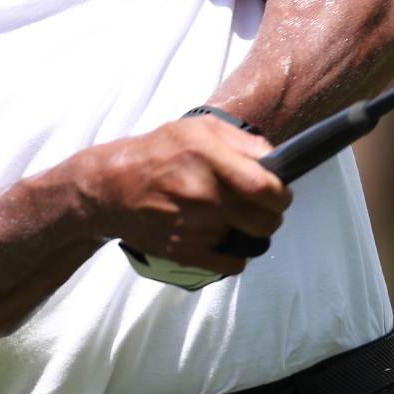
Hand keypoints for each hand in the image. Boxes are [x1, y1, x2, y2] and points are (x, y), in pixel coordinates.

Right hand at [73, 117, 288, 278]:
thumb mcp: (199, 129)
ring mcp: (192, 225)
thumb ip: (243, 141)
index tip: (279, 194)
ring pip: (251, 242)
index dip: (281, 195)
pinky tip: (220, 236)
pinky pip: (231, 264)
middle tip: (259, 207)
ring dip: (249, 232)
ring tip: (232, 217)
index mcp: (207, 156)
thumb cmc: (159, 153)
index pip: (265, 188)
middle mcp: (201, 192)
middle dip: (271, 215)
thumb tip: (277, 160)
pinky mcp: (183, 251)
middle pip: (265, 220)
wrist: (111, 186)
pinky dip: (233, 254)